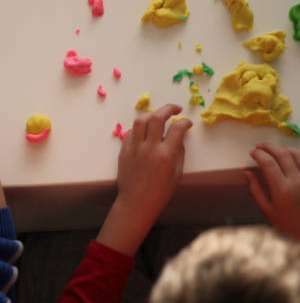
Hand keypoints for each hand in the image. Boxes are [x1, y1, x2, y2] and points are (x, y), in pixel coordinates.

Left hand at [117, 104, 192, 218]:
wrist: (136, 202)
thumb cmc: (160, 191)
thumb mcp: (176, 173)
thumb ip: (178, 151)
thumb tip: (179, 135)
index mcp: (166, 155)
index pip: (177, 128)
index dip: (185, 121)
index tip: (187, 122)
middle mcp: (149, 148)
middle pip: (157, 117)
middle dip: (168, 108)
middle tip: (175, 109)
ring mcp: (134, 148)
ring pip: (141, 120)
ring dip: (151, 114)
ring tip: (158, 117)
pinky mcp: (124, 150)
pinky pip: (131, 132)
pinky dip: (139, 128)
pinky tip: (145, 132)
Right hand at [245, 143, 299, 239]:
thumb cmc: (289, 223)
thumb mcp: (268, 210)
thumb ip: (256, 190)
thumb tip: (248, 172)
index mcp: (282, 189)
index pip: (268, 163)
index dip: (258, 154)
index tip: (252, 152)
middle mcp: (297, 180)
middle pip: (282, 154)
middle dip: (268, 146)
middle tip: (259, 146)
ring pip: (296, 153)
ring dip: (282, 148)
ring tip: (273, 149)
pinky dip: (296, 153)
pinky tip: (289, 154)